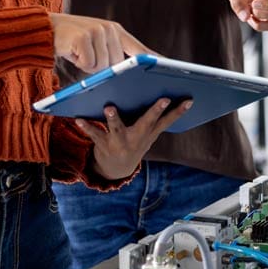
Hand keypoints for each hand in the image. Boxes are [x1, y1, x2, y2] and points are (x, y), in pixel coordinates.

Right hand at [49, 13, 151, 73]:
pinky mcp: (84, 37)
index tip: (167, 65)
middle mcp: (110, 28)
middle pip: (116, 65)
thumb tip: (126, 74)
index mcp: (116, 31)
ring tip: (80, 52)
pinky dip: (80, 62)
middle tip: (87, 54)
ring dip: (89, 65)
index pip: (138, 47)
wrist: (48, 28)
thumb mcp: (97, 43)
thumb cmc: (74, 42)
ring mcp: (97, 31)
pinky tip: (73, 51)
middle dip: (102, 68)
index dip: (152, 58)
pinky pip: (89, 64)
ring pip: (102, 67)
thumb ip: (113, 52)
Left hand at [75, 98, 191, 179]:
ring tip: (110, 108)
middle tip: (163, 100)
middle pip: (147, 122)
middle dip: (155, 111)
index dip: (178, 111)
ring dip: (114, 118)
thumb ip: (160, 118)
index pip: (167, 121)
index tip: (188, 100)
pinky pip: (95, 134)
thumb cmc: (135, 141)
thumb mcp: (149, 134)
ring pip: (117, 128)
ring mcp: (120, 141)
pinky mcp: (104, 143)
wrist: (116, 169)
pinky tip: (79, 118)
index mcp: (149, 133)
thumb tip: (180, 99)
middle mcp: (137, 137)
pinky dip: (86, 126)